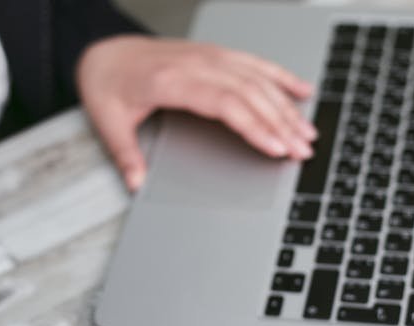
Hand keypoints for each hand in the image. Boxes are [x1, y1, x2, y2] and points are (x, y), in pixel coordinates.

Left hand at [76, 35, 316, 190]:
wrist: (105, 54)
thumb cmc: (109, 86)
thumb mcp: (110, 124)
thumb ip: (127, 156)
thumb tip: (137, 184)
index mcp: (172, 80)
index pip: (225, 104)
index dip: (255, 126)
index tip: (276, 147)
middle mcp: (197, 64)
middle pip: (250, 93)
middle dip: (281, 124)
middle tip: (303, 150)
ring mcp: (209, 57)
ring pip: (258, 79)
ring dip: (287, 106)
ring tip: (308, 132)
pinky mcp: (215, 55)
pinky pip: (255, 63)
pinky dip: (281, 77)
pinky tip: (302, 91)